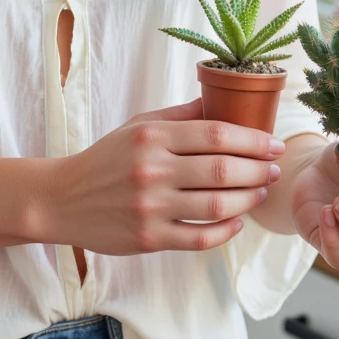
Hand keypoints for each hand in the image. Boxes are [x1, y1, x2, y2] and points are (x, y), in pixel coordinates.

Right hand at [52, 96, 282, 255]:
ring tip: (260, 190)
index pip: (216, 134)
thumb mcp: (138, 126)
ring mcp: (151, 207)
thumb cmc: (105, 159)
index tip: (273, 143)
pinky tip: (237, 220)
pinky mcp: (149, 238)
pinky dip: (227, 230)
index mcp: (152, 137)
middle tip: (274, 168)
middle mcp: (152, 170)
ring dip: (249, 198)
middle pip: (223, 170)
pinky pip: (201, 237)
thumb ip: (180, 116)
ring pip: (218, 205)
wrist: (63, 199)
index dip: (253, 139)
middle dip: (259, 169)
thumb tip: (221, 100)